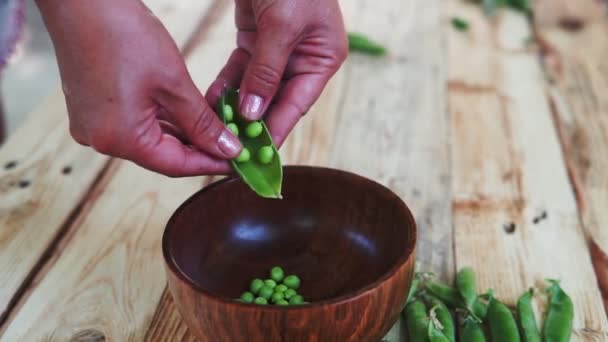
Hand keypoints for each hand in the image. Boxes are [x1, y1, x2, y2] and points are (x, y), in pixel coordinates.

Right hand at [36, 0, 241, 176]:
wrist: (80, 1)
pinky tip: (187, 115)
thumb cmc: (123, 35)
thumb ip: (202, 122)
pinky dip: (162, 121)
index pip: (176, 166)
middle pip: (162, 155)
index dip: (211, 164)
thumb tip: (228, 149)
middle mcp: (102, 140)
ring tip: (216, 128)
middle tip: (233, 143)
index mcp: (120, 139)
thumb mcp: (174, 83)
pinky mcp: (93, 110)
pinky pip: (135, 124)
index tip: (239, 161)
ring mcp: (94, 125)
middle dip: (199, 149)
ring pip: (150, 139)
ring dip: (183, 134)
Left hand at [206, 0, 347, 146]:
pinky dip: (227, 84)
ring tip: (217, 128)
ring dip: (235, 106)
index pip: (297, 104)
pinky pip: (239, 70)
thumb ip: (266, 70)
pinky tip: (213, 100)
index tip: (260, 157)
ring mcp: (276, 52)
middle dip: (253, 123)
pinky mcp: (255, 40)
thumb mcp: (281, 26)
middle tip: (233, 148)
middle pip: (275, 101)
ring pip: (254, 89)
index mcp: (322, 59)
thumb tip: (253, 112)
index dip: (278, 131)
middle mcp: (302, 59)